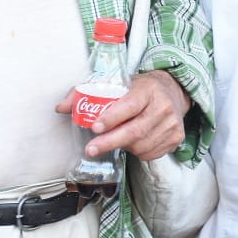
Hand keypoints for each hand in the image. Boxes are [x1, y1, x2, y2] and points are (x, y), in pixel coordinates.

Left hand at [56, 70, 189, 160]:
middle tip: (90, 149)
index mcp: (148, 89)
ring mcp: (172, 124)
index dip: (112, 118)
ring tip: (115, 140)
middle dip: (109, 142)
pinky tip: (132, 143)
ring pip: (141, 145)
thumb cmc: (140, 88)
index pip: (130, 105)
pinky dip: (137, 152)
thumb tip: (61, 107)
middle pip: (135, 131)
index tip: (94, 127)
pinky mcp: (176, 138)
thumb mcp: (118, 83)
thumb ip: (87, 93)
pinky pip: (150, 154)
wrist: (174, 91)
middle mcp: (163, 106)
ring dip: (123, 147)